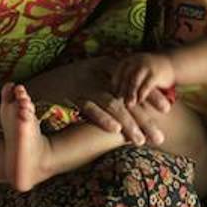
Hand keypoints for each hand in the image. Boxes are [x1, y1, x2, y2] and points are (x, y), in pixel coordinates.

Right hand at [29, 57, 170, 145]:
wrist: (38, 84)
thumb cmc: (68, 84)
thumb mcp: (93, 79)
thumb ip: (112, 86)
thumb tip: (136, 100)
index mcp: (106, 66)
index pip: (134, 82)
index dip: (152, 96)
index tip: (168, 110)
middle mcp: (97, 73)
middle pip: (127, 96)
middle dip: (144, 118)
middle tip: (160, 136)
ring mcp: (84, 83)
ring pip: (111, 103)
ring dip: (127, 123)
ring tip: (140, 140)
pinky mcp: (70, 94)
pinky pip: (88, 107)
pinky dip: (101, 118)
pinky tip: (114, 129)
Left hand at [114, 52, 174, 104]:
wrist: (172, 63)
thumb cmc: (151, 70)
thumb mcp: (138, 69)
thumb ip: (127, 78)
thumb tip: (116, 94)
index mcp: (131, 60)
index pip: (119, 71)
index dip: (115, 82)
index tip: (114, 93)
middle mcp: (137, 61)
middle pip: (126, 77)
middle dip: (122, 90)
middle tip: (118, 100)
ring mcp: (147, 67)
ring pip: (135, 82)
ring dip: (130, 94)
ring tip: (128, 104)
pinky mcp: (156, 74)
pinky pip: (146, 85)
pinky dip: (142, 94)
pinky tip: (140, 101)